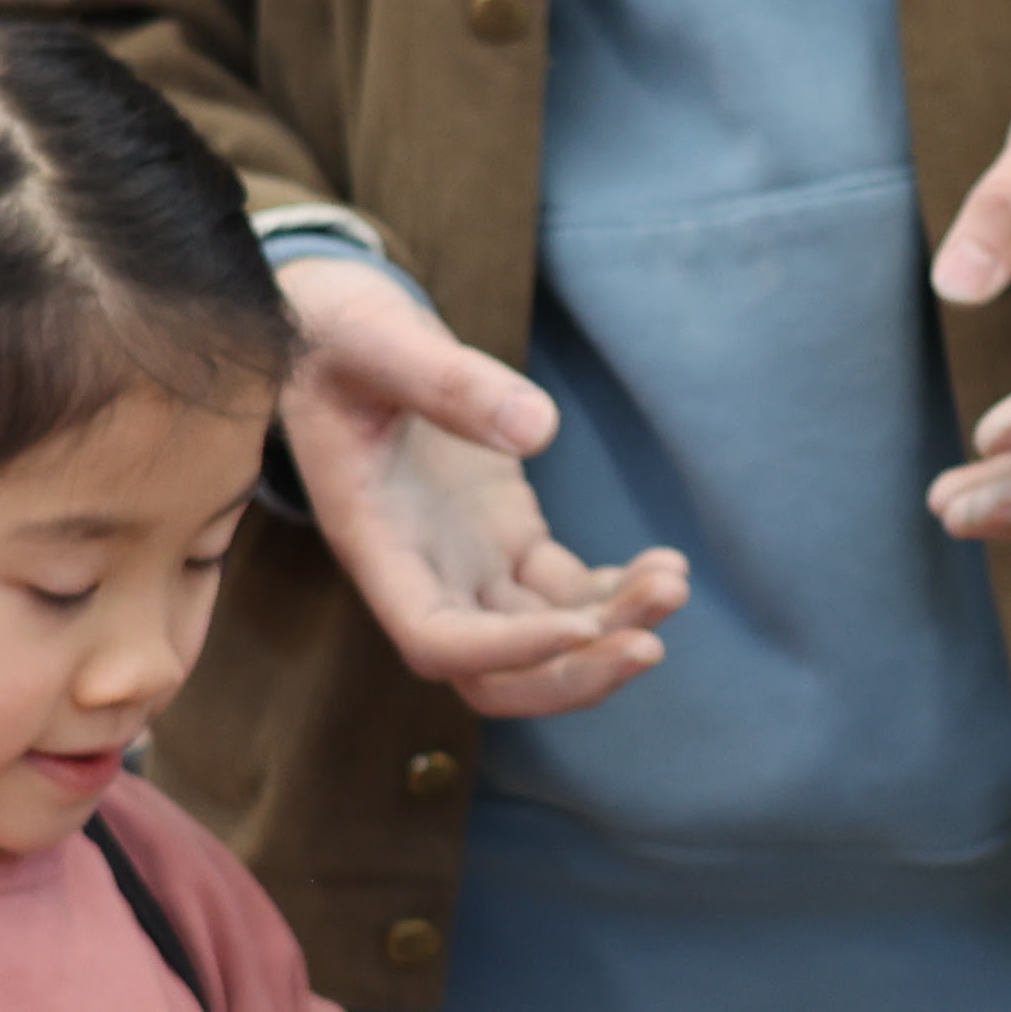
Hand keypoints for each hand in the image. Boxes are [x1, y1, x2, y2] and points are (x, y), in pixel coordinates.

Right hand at [277, 254, 692, 718]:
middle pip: (495, 677)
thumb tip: (538, 427)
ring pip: (542, 639)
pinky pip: (567, 593)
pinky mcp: (507, 540)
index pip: (435, 641)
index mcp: (375, 542)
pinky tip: (667, 565)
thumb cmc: (337, 335)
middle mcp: (422, 572)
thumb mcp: (377, 338)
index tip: (580, 625)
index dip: (507, 651)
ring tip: (672, 583)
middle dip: (574, 674)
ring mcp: (468, 562)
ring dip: (611, 630)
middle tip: (650, 644)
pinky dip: (617, 594)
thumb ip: (446, 380)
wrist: (338, 334)